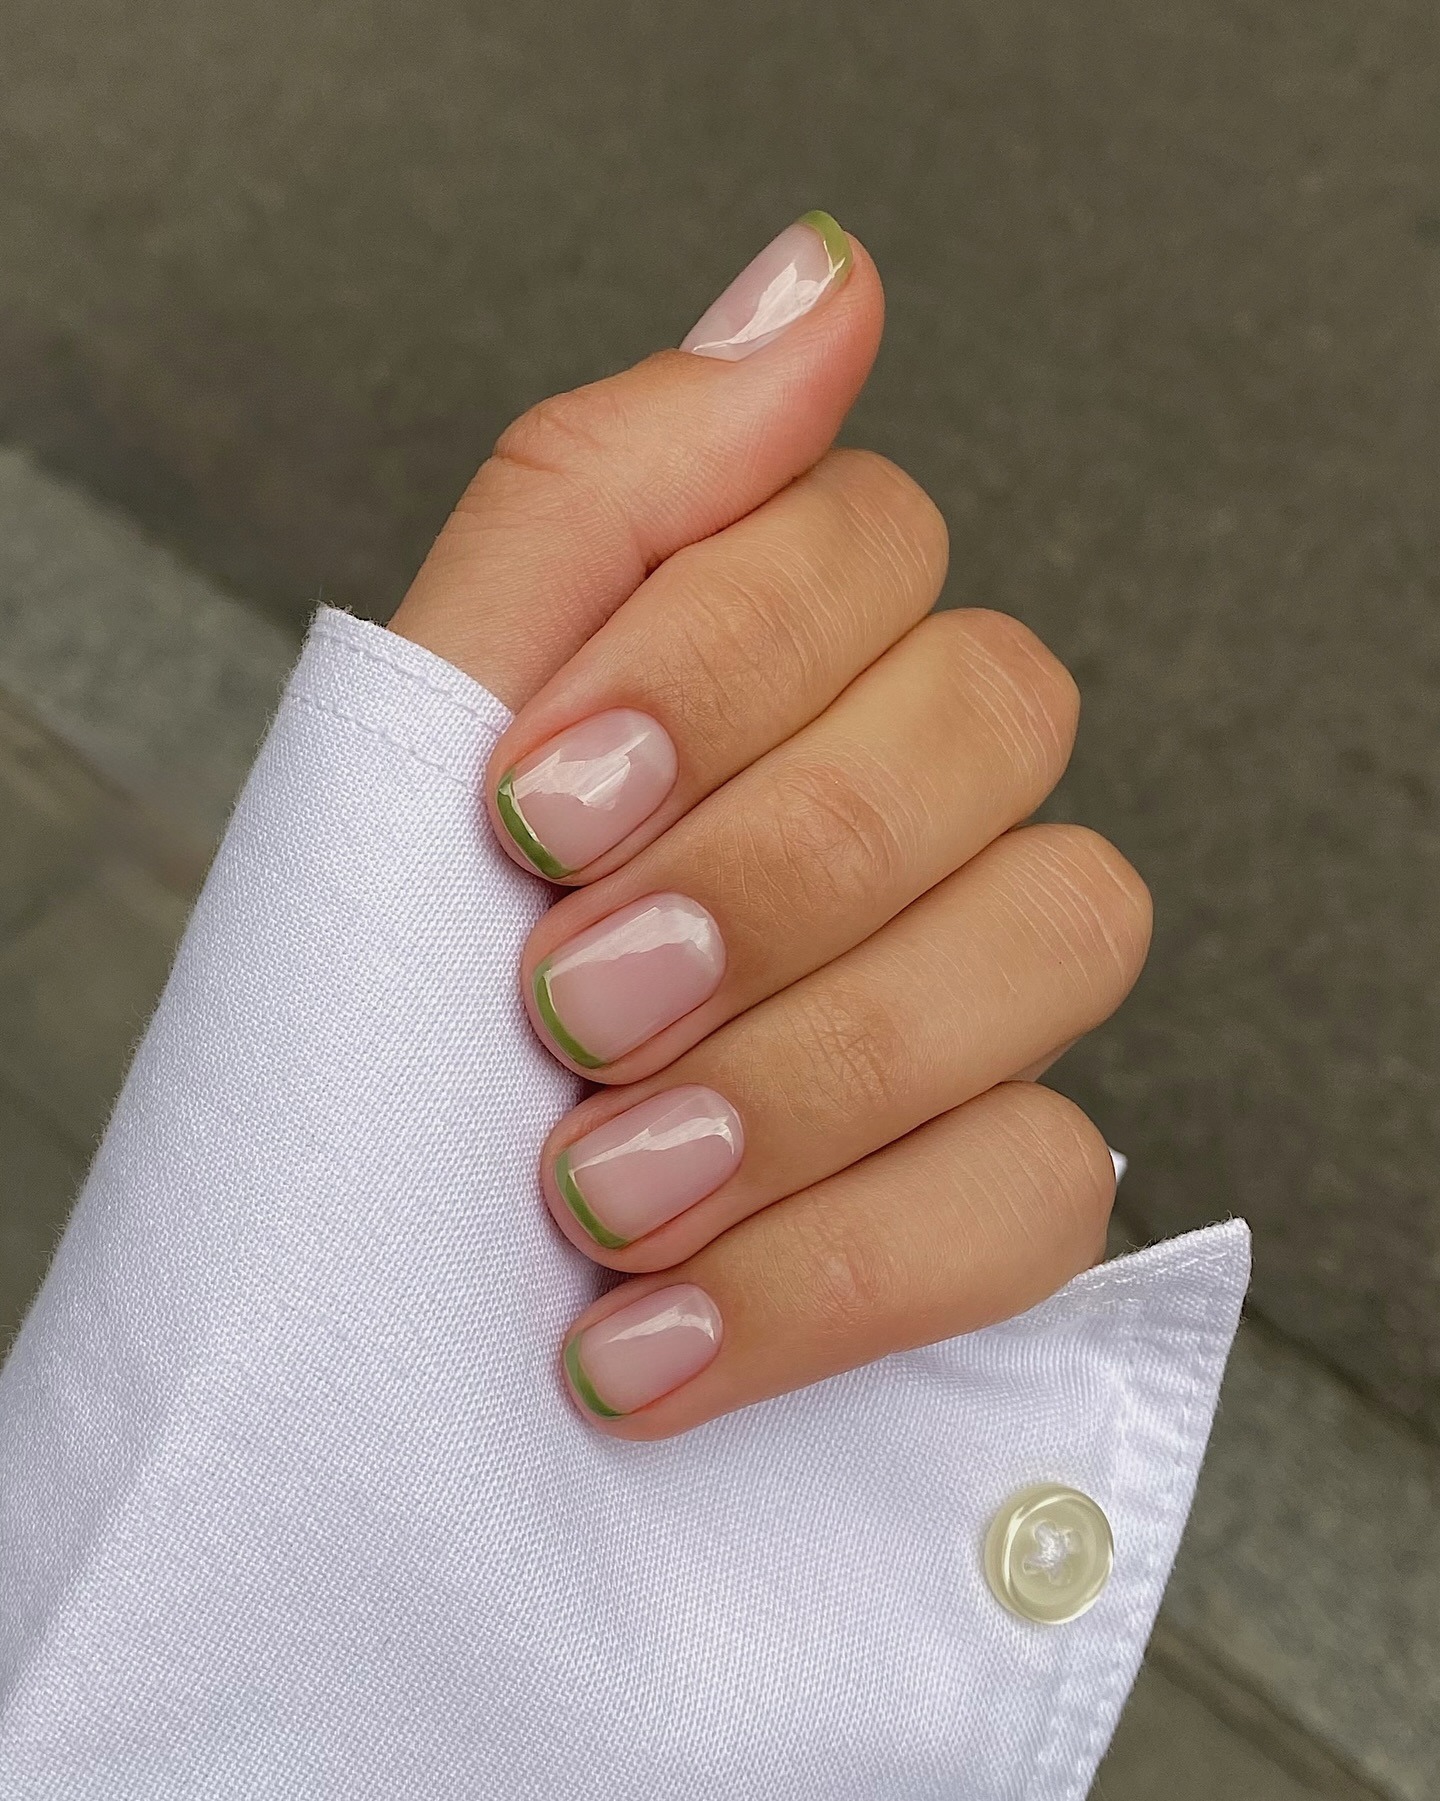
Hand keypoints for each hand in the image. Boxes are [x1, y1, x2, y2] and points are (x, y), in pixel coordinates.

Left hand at [391, 213, 1149, 1437]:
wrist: (327, 1288)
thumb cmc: (367, 1004)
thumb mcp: (424, 734)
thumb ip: (607, 498)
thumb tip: (821, 273)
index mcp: (770, 664)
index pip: (872, 539)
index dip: (722, 661)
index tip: (530, 809)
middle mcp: (905, 802)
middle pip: (999, 708)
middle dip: (771, 870)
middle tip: (568, 1004)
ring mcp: (975, 992)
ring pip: (1065, 927)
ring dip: (810, 1070)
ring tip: (594, 1189)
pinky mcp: (996, 1186)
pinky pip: (1046, 1185)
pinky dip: (840, 1267)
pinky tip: (658, 1334)